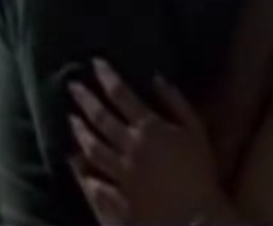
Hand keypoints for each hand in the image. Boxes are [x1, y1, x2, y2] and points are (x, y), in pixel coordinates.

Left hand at [68, 59, 225, 225]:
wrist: (196, 215)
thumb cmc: (201, 171)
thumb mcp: (196, 130)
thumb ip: (177, 102)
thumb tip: (157, 78)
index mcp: (150, 127)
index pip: (121, 94)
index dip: (106, 76)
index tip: (95, 63)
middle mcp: (130, 146)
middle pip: (100, 117)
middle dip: (84, 99)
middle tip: (72, 86)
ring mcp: (120, 171)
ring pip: (92, 146)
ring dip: (80, 131)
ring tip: (71, 120)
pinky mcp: (116, 194)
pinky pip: (94, 178)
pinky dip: (82, 169)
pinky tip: (75, 162)